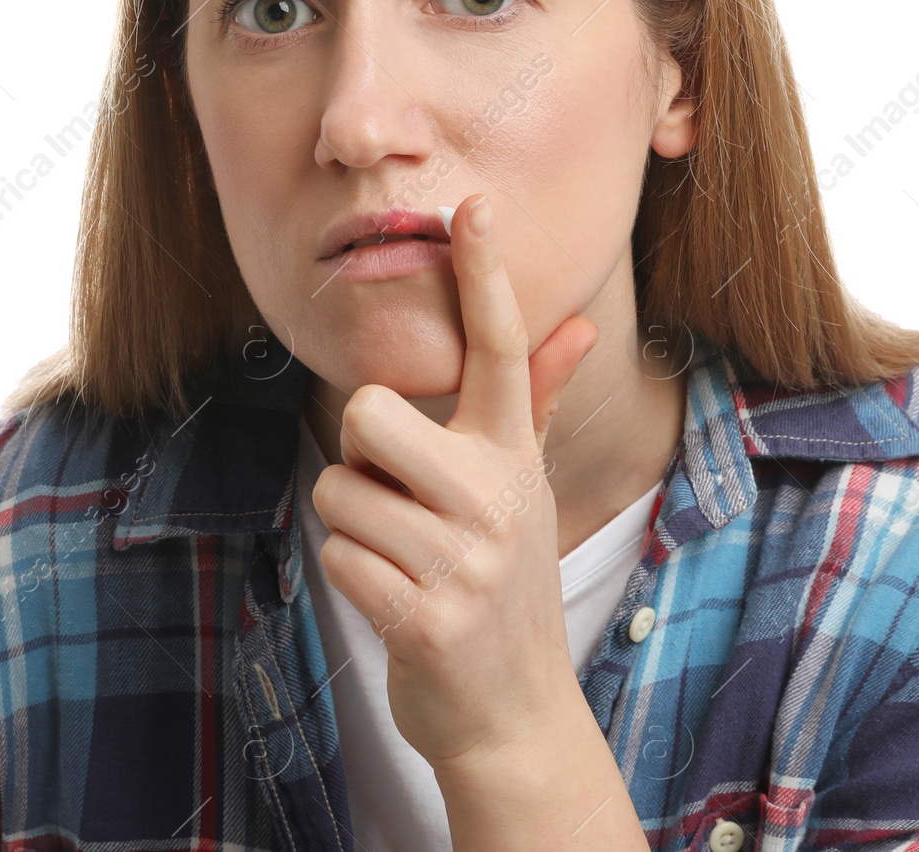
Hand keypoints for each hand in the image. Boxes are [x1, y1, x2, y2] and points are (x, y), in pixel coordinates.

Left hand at [309, 190, 598, 774]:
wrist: (515, 714)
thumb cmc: (501, 581)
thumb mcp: (523, 488)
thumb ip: (537, 400)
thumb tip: (582, 324)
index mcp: (513, 453)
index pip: (501, 344)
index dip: (485, 272)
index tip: (473, 204)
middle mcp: (497, 494)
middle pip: (368, 410)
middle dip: (363, 452)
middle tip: (401, 498)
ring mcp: (466, 559)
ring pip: (341, 488)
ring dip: (354, 527)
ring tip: (403, 559)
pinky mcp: (427, 618)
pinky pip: (336, 554)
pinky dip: (349, 576)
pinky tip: (394, 599)